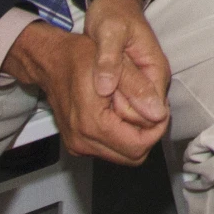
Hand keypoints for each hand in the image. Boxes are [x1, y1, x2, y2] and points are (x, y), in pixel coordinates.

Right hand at [3, 0, 168, 165]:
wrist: (52, 61)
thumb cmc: (80, 56)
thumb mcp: (118, 62)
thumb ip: (139, 88)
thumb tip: (159, 113)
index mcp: (92, 123)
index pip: (138, 146)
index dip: (157, 129)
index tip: (161, 108)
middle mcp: (82, 140)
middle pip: (132, 156)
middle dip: (148, 134)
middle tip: (151, 107)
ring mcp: (77, 144)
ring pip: (122, 156)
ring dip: (136, 136)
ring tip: (137, 107)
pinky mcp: (77, 143)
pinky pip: (109, 150)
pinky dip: (121, 136)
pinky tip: (122, 113)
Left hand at [79, 0, 170, 133]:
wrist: (113, 4)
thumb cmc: (112, 14)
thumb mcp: (108, 31)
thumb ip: (109, 60)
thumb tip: (107, 90)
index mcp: (155, 70)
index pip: (153, 115)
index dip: (127, 119)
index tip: (104, 105)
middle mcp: (155, 83)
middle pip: (146, 124)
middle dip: (120, 124)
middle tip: (96, 104)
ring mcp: (144, 87)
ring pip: (135, 122)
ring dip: (113, 121)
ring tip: (93, 103)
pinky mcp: (132, 89)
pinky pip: (125, 113)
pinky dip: (109, 115)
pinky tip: (93, 103)